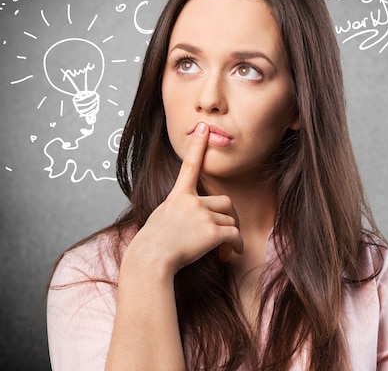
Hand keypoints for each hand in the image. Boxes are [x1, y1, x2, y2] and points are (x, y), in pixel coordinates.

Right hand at [128, 122, 242, 275]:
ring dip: (228, 235)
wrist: (150, 259)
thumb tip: (196, 216)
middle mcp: (192, 202)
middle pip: (225, 202)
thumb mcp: (162, 218)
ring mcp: (202, 215)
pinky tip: (230, 253)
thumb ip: (180, 210)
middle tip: (221, 232)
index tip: (204, 127)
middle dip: (227, 217)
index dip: (198, 146)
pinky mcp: (212, 232)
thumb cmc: (153, 244)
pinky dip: (236, 245)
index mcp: (178, 196)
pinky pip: (235, 235)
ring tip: (220, 250)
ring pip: (230, 221)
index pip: (190, 165)